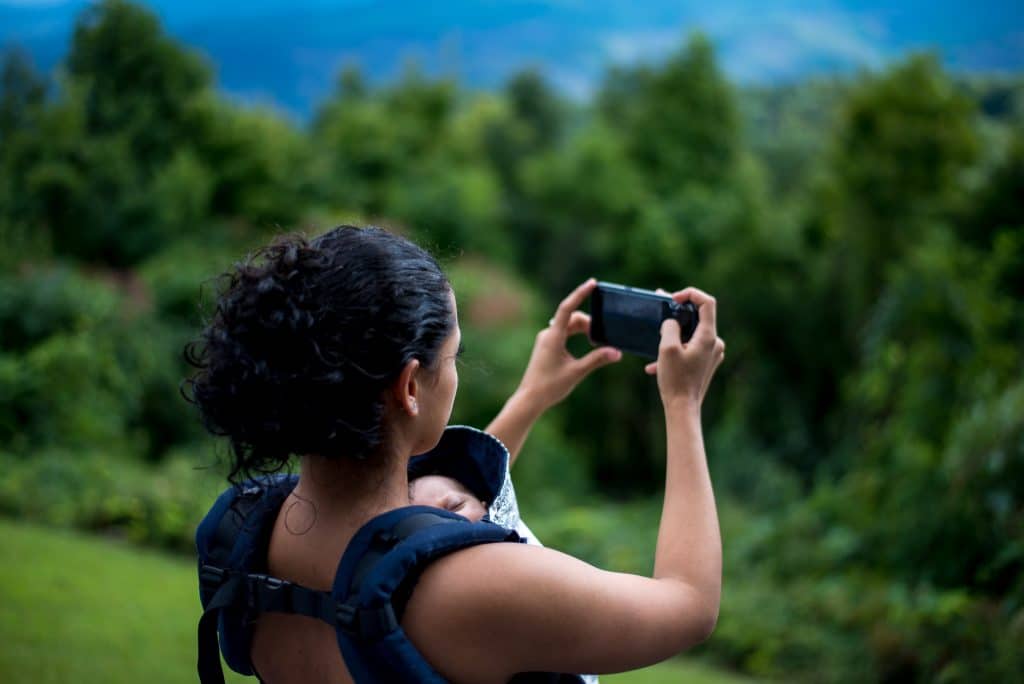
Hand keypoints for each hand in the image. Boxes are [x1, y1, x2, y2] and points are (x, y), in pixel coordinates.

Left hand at [517, 278, 621, 411]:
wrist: (529, 399)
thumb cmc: (550, 386)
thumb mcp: (577, 372)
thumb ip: (597, 360)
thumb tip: (617, 352)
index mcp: (553, 337)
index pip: (568, 308)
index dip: (580, 294)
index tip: (592, 283)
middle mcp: (548, 334)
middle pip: (572, 318)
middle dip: (589, 323)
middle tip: (602, 337)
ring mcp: (546, 340)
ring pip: (568, 325)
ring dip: (584, 329)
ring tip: (597, 341)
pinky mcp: (546, 346)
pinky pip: (564, 333)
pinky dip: (576, 334)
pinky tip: (587, 344)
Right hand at [644, 287, 723, 409]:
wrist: (683, 409)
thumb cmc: (675, 379)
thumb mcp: (667, 348)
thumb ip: (669, 327)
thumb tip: (671, 321)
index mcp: (708, 336)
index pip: (707, 302)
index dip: (690, 294)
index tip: (672, 298)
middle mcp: (714, 343)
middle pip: (698, 317)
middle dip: (677, 313)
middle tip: (660, 310)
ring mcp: (711, 354)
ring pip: (691, 334)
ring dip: (673, 336)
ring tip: (655, 341)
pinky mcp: (705, 363)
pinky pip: (690, 349)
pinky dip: (674, 351)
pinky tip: (656, 364)